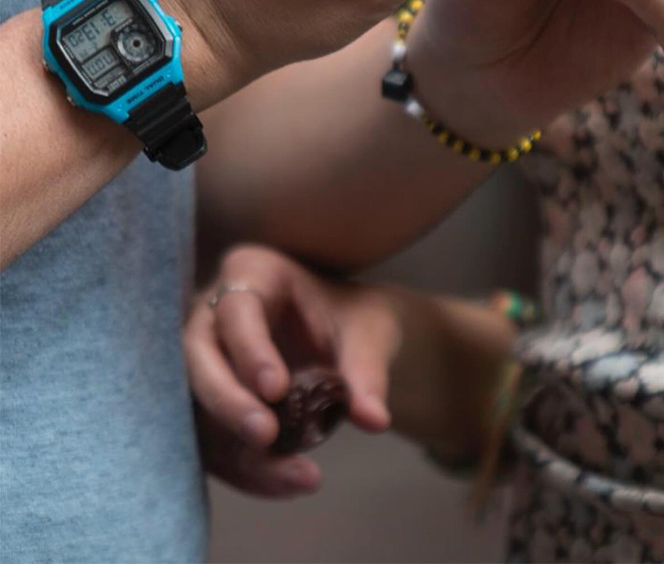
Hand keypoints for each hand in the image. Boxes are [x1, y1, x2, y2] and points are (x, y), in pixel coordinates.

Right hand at [184, 246, 399, 497]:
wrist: (352, 340)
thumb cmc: (356, 320)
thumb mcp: (371, 333)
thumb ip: (368, 370)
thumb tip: (374, 419)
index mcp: (253, 273)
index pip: (236, 309)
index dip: (249, 350)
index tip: (276, 389)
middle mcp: (215, 313)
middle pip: (196, 356)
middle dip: (226, 401)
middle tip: (265, 436)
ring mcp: (207, 361)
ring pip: (196, 408)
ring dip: (237, 450)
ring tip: (297, 477)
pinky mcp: (210, 406)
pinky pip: (213, 443)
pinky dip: (247, 471)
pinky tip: (290, 484)